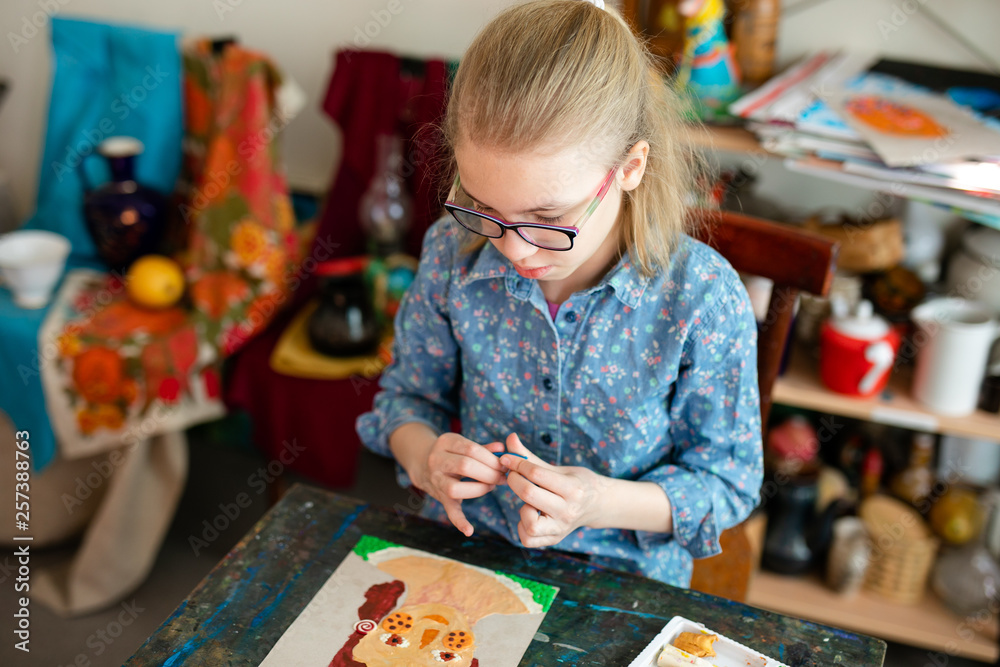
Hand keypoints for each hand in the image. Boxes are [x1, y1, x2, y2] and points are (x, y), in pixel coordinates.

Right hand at [413, 432, 507, 536]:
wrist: (422, 463)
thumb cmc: (450, 453)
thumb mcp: (462, 445)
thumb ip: (482, 448)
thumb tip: (502, 449)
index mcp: (445, 442)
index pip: (471, 449)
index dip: (490, 458)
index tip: (504, 464)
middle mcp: (436, 460)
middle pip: (465, 466)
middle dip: (489, 473)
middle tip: (502, 477)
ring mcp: (435, 479)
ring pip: (455, 488)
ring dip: (480, 489)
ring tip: (492, 486)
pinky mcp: (438, 496)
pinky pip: (448, 510)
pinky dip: (459, 521)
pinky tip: (469, 530)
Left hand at [499, 433, 608, 547]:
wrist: (598, 505)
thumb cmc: (577, 483)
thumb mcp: (559, 468)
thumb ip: (531, 457)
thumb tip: (510, 437)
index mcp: (573, 489)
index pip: (536, 474)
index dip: (517, 463)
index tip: (508, 458)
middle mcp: (568, 511)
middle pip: (529, 494)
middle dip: (514, 480)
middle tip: (513, 474)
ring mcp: (561, 528)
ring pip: (530, 525)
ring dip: (522, 508)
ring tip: (528, 500)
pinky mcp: (554, 539)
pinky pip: (528, 539)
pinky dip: (521, 527)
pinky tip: (528, 514)